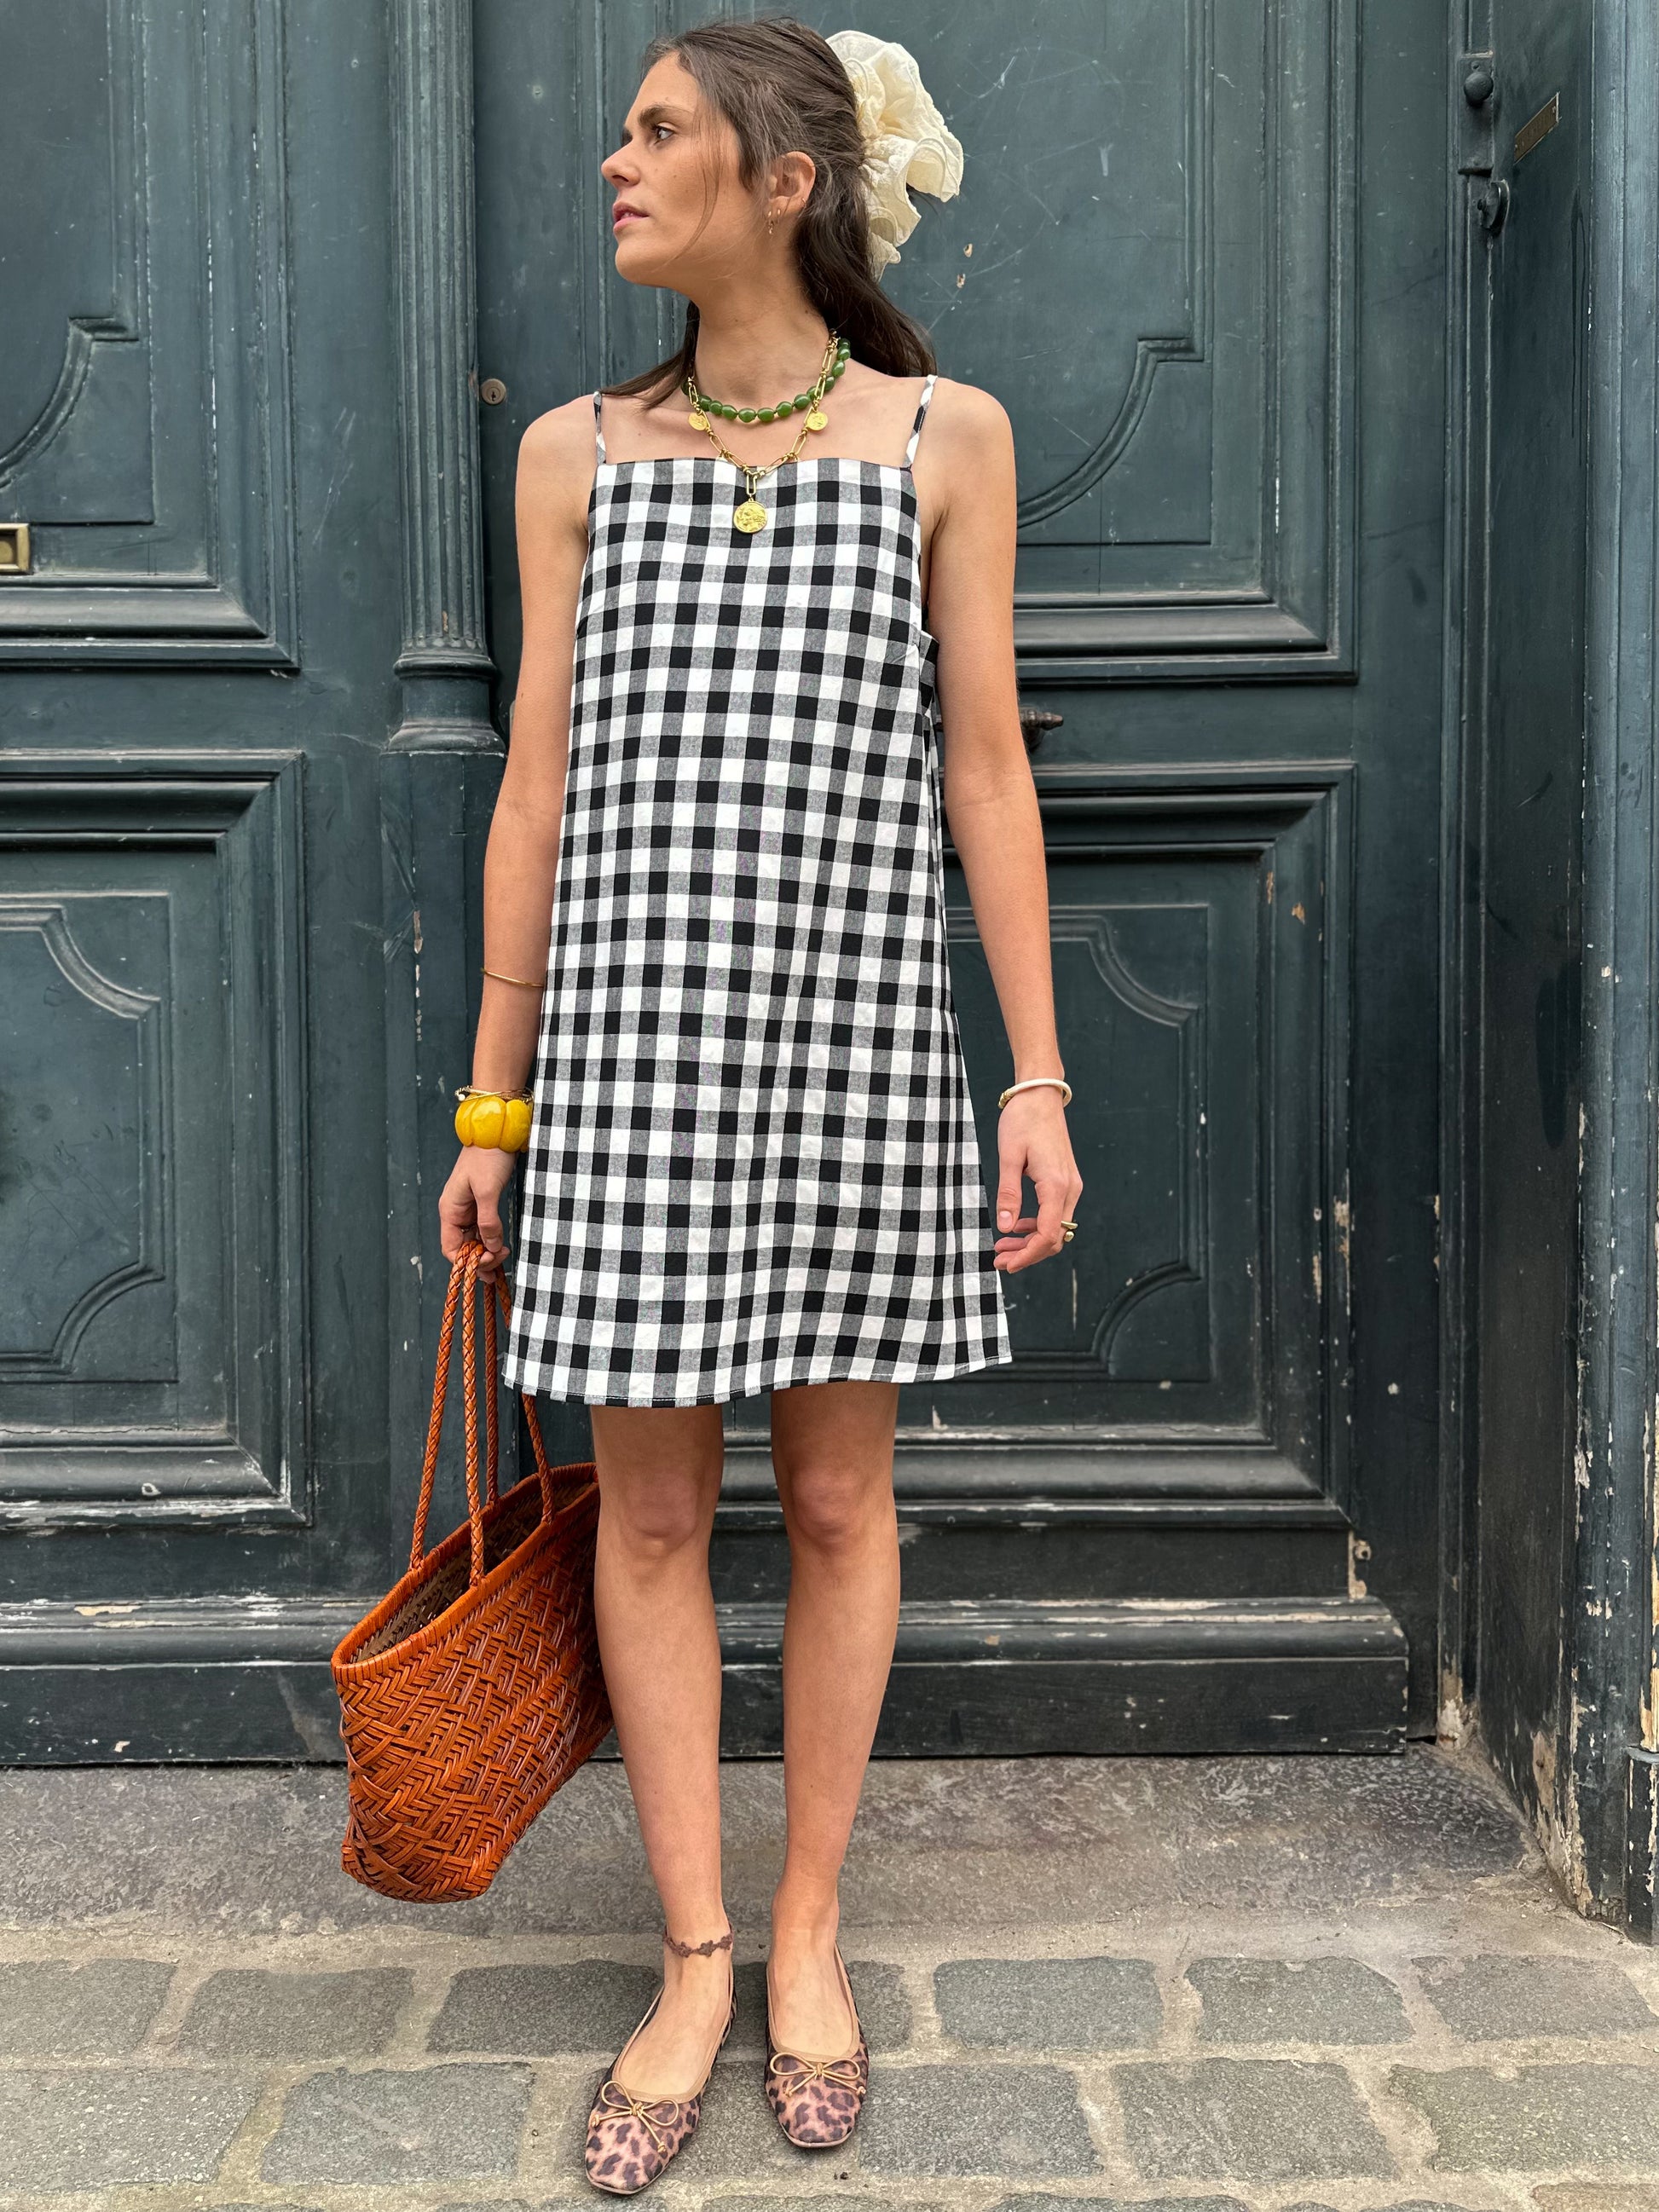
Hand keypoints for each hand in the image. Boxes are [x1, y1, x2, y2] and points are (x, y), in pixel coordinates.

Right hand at [438, 1146, 517, 1278]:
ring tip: (503, 1257)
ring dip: (486, 1251)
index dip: (467, 1261)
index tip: (488, 1262)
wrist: (497, 1133)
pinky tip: (502, 1246)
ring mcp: (468, 1208)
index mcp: (450, 1210)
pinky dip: (491, 1240)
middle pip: (462, 1247)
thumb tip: (492, 1247)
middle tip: (500, 1263)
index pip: (451, 1248)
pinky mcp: (481, 1204)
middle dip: (479, 1259)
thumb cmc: (488, 1157)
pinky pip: (483, 1230)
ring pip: (474, 1240)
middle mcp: (456, 1212)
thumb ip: (488, 1220)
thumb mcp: (487, 1190)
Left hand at [992, 1093, 1082, 1273]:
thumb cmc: (1022, 1120)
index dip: (1027, 1255)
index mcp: (1056, 1186)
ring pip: (1056, 1228)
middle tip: (999, 1262)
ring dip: (1031, 1242)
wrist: (1040, 1095)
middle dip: (1028, 1254)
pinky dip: (1037, 1226)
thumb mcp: (1009, 1157)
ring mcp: (1070, 1185)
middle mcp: (1069, 1189)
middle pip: (1054, 1237)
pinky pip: (1055, 1214)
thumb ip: (1008, 1194)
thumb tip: (1005, 1228)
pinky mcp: (1066, 1181)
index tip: (1006, 1265)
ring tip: (1003, 1248)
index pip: (1047, 1235)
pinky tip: (1017, 1226)